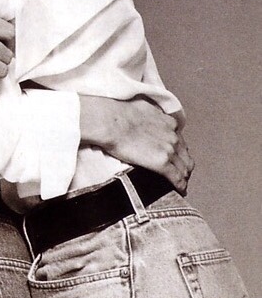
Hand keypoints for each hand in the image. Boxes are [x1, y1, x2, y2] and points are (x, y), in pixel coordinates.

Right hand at [79, 96, 193, 193]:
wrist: (111, 121)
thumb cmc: (119, 112)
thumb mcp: (141, 107)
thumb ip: (150, 114)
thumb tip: (145, 114)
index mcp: (168, 123)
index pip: (180, 141)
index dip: (179, 151)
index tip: (175, 157)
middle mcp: (173, 136)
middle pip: (186, 155)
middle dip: (184, 165)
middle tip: (180, 173)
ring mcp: (169, 150)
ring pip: (184, 168)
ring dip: (183, 176)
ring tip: (180, 184)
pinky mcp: (162, 163)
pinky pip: (176, 178)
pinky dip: (180, 185)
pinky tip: (180, 190)